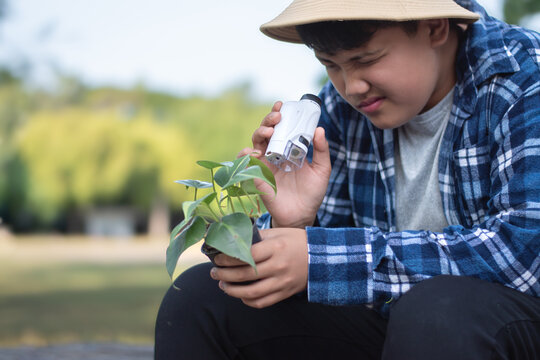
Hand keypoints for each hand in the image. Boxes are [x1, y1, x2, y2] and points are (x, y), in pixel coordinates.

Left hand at [210, 228, 307, 307]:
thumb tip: (234, 239)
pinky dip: (247, 300)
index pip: (246, 255)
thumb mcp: (279, 233)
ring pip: (251, 292)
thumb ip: (258, 237)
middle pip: (245, 275)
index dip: (228, 259)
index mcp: (276, 248)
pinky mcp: (285, 293)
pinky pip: (262, 302)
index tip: (216, 258)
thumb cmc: (297, 241)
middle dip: (224, 275)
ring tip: (222, 284)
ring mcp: (282, 282)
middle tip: (213, 272)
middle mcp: (278, 266)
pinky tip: (240, 294)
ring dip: (232, 290)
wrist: (322, 258)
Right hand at [240, 101, 330, 227]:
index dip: (278, 115)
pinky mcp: (257, 177)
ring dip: (259, 134)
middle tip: (277, 116)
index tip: (282, 106)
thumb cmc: (312, 192)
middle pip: (265, 132)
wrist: (303, 215)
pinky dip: (245, 156)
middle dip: (268, 120)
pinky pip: (245, 164)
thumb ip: (321, 151)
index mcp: (288, 149)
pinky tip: (253, 152)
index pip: (281, 128)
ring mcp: (264, 165)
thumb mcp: (322, 170)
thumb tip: (319, 129)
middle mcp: (274, 154)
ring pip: (254, 143)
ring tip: (269, 132)